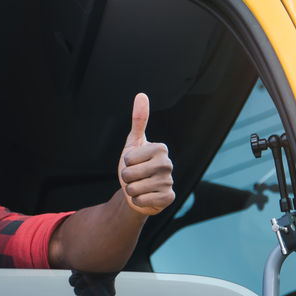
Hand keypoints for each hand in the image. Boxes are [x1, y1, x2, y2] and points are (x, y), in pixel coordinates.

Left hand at [118, 93, 174, 215]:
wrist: (138, 191)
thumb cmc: (135, 166)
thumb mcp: (133, 143)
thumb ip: (139, 120)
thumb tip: (141, 95)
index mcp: (160, 148)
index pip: (128, 158)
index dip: (126, 162)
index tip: (134, 162)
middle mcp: (168, 164)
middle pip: (129, 174)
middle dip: (126, 178)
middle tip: (135, 177)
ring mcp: (169, 182)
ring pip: (133, 189)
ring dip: (131, 190)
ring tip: (139, 187)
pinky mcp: (168, 198)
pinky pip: (141, 201)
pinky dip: (137, 201)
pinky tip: (145, 197)